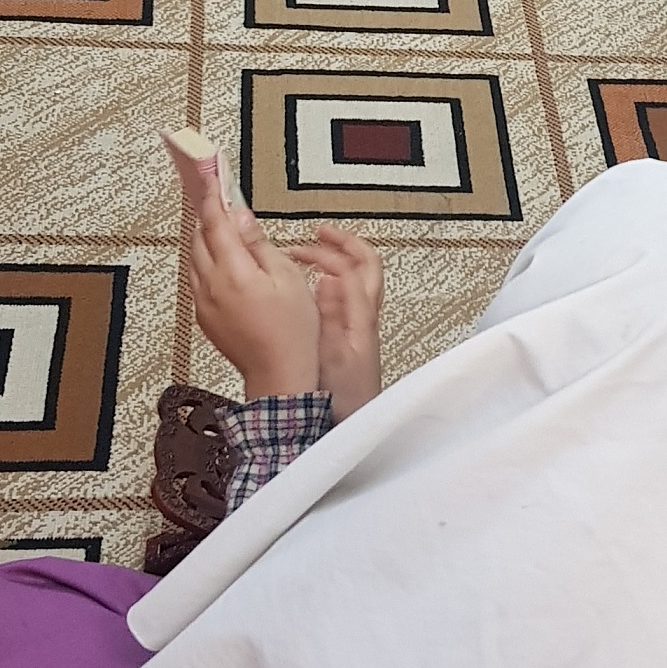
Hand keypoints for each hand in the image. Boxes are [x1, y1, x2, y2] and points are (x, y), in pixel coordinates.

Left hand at [184, 160, 320, 397]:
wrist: (280, 376)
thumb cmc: (293, 331)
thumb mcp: (286, 277)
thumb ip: (259, 243)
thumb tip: (240, 216)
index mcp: (233, 272)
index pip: (215, 222)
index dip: (213, 195)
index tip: (210, 174)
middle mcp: (211, 286)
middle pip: (200, 237)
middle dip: (207, 213)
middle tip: (214, 192)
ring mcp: (204, 303)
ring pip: (196, 257)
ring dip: (205, 236)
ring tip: (219, 221)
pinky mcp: (205, 317)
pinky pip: (198, 278)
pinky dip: (206, 260)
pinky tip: (221, 257)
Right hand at [288, 225, 383, 417]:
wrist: (345, 431)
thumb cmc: (343, 399)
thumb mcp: (334, 353)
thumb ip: (333, 315)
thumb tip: (330, 278)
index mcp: (361, 317)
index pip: (359, 267)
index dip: (336, 248)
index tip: (310, 240)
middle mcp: (363, 319)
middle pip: (362, 268)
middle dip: (339, 246)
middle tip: (313, 236)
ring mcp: (356, 329)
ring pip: (352, 284)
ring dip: (332, 264)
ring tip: (304, 258)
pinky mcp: (346, 341)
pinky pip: (341, 301)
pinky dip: (324, 285)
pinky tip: (303, 291)